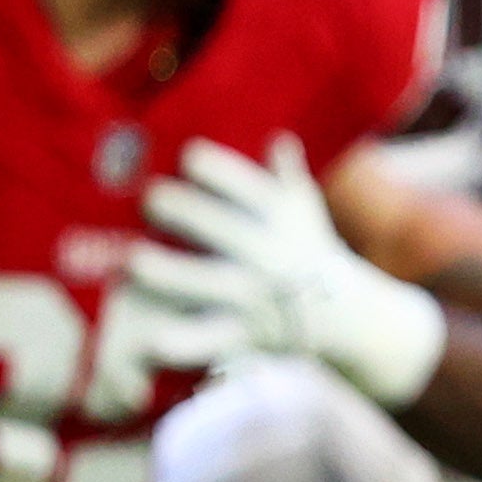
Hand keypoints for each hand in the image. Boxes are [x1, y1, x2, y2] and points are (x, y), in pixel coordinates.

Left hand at [130, 136, 447, 407]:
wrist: (348, 314)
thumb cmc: (309, 248)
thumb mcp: (304, 208)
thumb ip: (285, 173)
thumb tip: (279, 138)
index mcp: (280, 217)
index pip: (243, 183)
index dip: (212, 167)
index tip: (188, 159)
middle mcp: (270, 254)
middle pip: (219, 227)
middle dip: (180, 210)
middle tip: (150, 200)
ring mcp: (257, 295)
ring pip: (208, 284)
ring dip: (168, 273)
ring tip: (132, 261)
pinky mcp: (248, 334)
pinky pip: (213, 339)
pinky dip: (185, 343)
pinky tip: (153, 340)